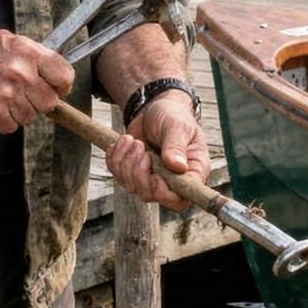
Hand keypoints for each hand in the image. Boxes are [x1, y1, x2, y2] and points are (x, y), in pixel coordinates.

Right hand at [0, 29, 73, 133]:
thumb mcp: (7, 41)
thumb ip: (32, 56)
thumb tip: (54, 73)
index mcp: (27, 52)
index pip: (64, 76)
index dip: (62, 85)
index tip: (57, 88)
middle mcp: (20, 73)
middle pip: (50, 102)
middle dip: (39, 101)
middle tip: (24, 95)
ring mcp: (7, 95)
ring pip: (30, 117)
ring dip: (18, 112)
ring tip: (1, 97)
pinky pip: (11, 127)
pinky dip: (2, 122)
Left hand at [106, 93, 209, 210]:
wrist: (156, 107)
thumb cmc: (173, 115)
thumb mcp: (177, 126)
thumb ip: (176, 146)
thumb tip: (177, 167)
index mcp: (192, 171)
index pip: (180, 200)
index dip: (164, 194)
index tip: (154, 176)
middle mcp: (173, 180)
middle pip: (150, 195)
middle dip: (138, 172)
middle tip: (139, 146)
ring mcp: (152, 178)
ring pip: (131, 187)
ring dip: (125, 162)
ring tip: (132, 140)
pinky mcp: (134, 173)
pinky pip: (118, 176)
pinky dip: (115, 158)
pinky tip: (123, 142)